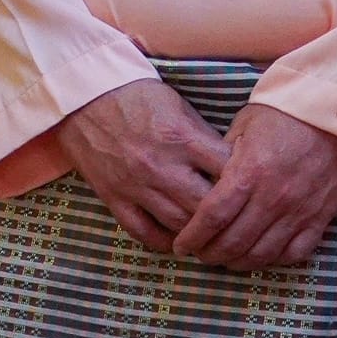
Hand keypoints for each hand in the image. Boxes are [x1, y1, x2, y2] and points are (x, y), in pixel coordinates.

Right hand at [54, 79, 231, 251]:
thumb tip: (230, 165)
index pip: (227, 171)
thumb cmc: (137, 95)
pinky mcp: (114, 199)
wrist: (85, 95)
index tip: (251, 189)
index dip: (244, 182)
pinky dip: (163, 242)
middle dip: (225, 216)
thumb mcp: (178, 106)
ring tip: (213, 237)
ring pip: (178, 225)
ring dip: (198, 234)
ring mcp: (136, 186)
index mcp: (181, 138)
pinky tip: (177, 241)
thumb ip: (203, 138)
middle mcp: (161, 166)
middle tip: (237, 222)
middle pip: (206, 206)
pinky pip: (143, 233)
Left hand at [171, 104, 336, 271]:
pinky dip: (275, 260)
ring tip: (226, 259)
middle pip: (234, 242)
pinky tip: (262, 255)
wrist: (331, 111)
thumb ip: (222, 157)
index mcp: (249, 171)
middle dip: (210, 254)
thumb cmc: (283, 112)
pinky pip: (294, 253)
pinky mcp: (320, 217)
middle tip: (200, 254)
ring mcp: (298, 211)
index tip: (181, 245)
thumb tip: (205, 184)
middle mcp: (272, 197)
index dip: (193, 236)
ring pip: (262, 254)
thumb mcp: (243, 125)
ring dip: (238, 262)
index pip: (213, 216)